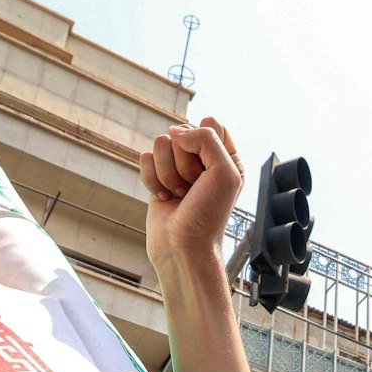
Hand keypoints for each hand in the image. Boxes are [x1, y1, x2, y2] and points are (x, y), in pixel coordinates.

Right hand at [141, 118, 243, 269]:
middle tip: (193, 188)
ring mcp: (178, 167)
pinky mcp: (157, 177)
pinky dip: (152, 179)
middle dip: (184, 162)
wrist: (183, 247)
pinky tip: (164, 198)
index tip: (210, 170)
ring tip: (179, 195)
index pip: (211, 124)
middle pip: (182, 132)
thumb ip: (206, 139)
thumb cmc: (209, 214)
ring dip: (168, 173)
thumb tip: (173, 131)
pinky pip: (145, 158)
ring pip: (160, 143)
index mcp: (227, 156)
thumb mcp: (224, 172)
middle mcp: (203, 159)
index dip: (205, 143)